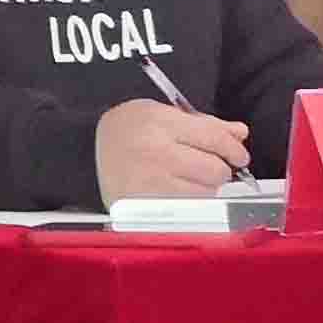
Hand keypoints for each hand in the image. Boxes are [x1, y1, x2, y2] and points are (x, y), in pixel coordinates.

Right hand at [95, 97, 250, 201]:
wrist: (82, 154)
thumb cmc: (124, 131)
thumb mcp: (158, 113)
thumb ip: (203, 123)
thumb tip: (240, 133)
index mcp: (159, 123)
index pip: (213, 137)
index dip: (233, 148)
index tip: (239, 155)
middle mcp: (156, 153)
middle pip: (215, 169)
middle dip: (218, 168)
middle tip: (209, 166)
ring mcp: (152, 184)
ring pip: (206, 193)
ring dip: (204, 188)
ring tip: (185, 178)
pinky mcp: (148, 207)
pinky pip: (189, 209)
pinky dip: (190, 203)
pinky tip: (176, 192)